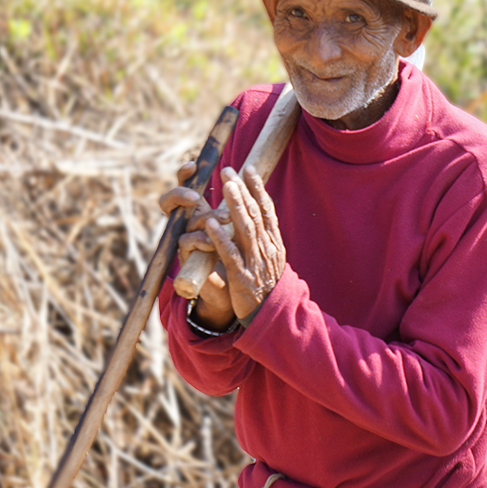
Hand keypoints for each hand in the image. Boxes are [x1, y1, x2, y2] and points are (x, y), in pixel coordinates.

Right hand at [159, 161, 234, 329]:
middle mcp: (189, 221)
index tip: (193, 164)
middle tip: (196, 198)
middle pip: (172, 200)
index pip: (187, 185)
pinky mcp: (187, 257)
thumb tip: (251, 174)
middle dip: (182, 195)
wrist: (233, 289)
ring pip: (188, 221)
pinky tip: (210, 242)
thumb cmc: (238, 253)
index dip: (185, 174)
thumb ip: (242, 203)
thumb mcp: (241, 225)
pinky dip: (202, 241)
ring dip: (204, 220)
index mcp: (202, 209)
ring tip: (220, 221)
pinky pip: (189, 244)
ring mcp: (186, 238)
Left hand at [205, 165, 285, 319]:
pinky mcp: (242, 277)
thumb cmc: (268, 287)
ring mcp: (255, 262)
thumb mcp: (272, 259)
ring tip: (225, 187)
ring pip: (245, 229)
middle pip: (255, 214)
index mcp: (274, 243)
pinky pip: (230, 255)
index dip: (258, 188)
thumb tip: (259, 215)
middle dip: (242, 190)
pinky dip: (221, 238)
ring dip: (234, 206)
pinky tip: (211, 223)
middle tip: (229, 170)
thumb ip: (265, 239)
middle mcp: (267, 249)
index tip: (248, 169)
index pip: (267, 210)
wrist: (273, 318)